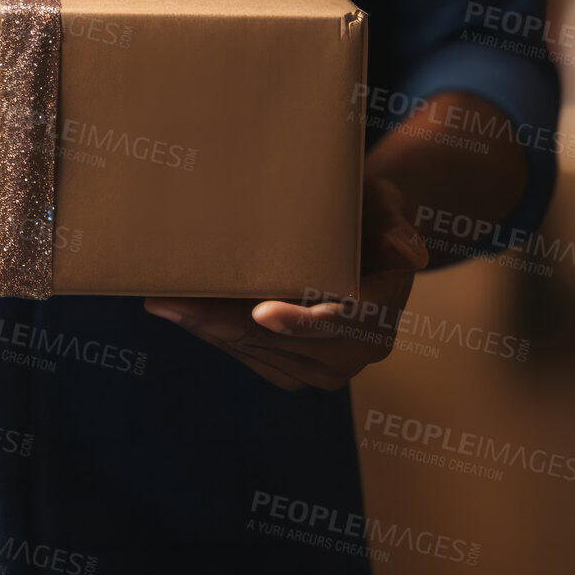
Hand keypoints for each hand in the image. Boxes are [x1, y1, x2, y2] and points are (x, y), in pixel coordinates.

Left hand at [143, 177, 427, 389]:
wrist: (362, 238)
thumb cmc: (368, 209)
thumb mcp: (387, 204)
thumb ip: (396, 225)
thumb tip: (412, 254)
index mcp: (379, 314)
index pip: (340, 323)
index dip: (300, 321)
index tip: (262, 311)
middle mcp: (356, 352)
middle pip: (283, 344)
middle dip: (223, 325)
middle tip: (169, 301)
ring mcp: (323, 368)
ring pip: (258, 354)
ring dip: (208, 331)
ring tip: (162, 302)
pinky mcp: (292, 370)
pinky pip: (249, 356)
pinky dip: (214, 334)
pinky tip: (181, 310)